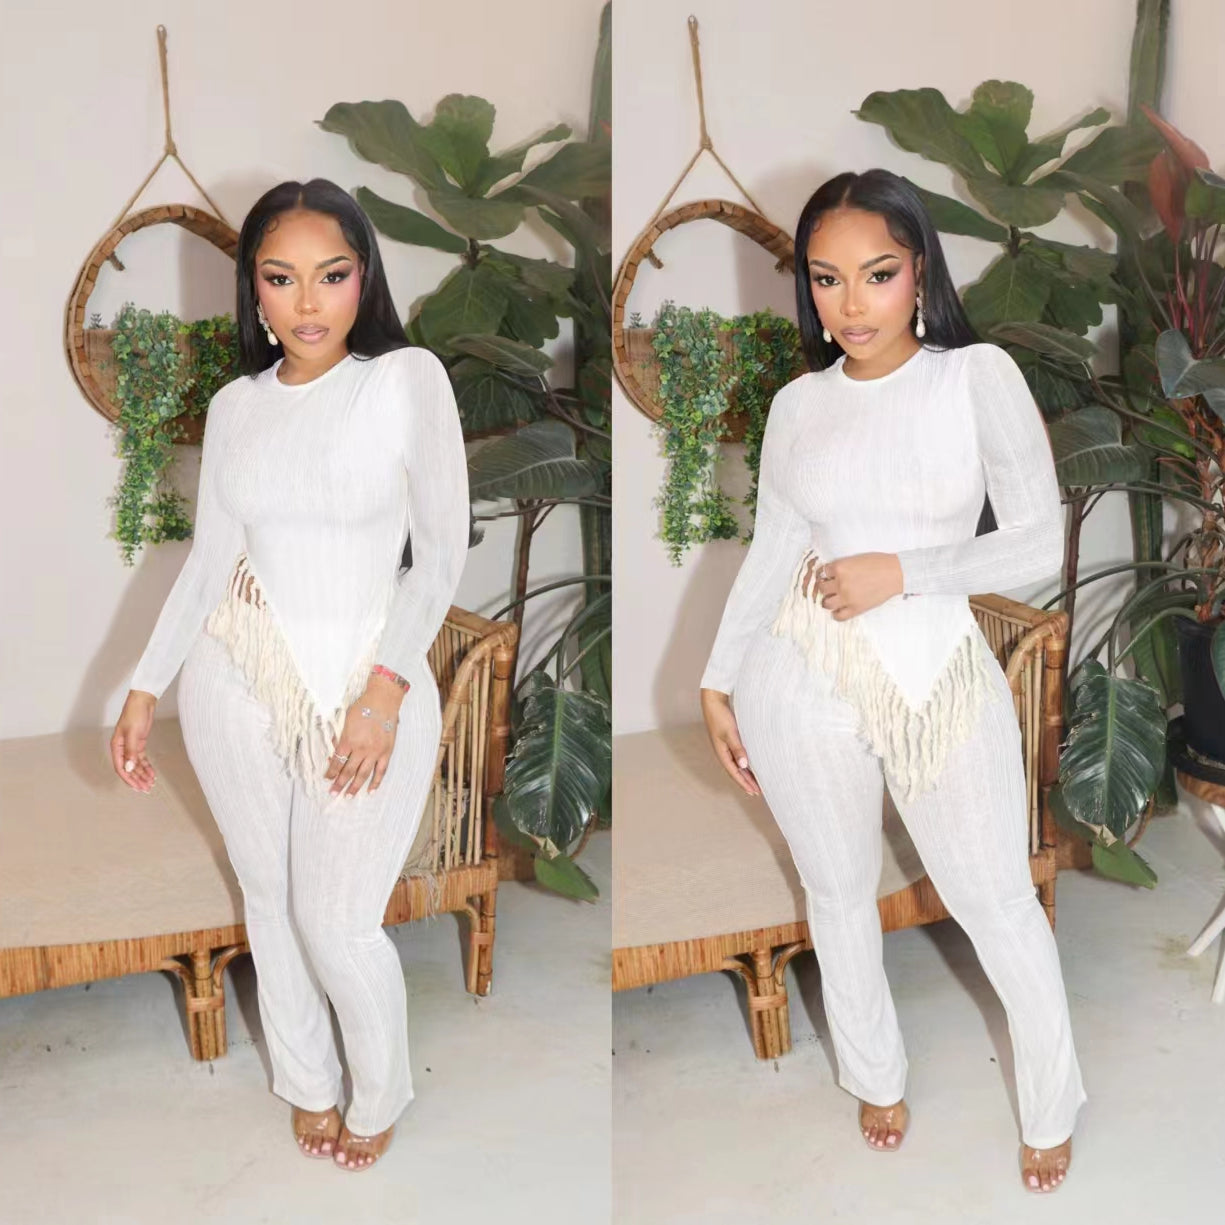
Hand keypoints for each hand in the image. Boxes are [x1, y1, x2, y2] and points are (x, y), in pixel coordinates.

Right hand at [110, 690, 157, 792]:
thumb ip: (131, 752)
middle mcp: (122, 748)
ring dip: (143, 774)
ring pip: (136, 765)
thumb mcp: (133, 734)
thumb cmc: (135, 714)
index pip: (121, 768)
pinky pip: (142, 759)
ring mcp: (131, 746)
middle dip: (137, 779)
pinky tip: (152, 773)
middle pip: (129, 768)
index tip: (137, 787)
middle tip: (146, 789)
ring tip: (151, 783)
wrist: (143, 701)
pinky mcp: (139, 744)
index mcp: (116, 747)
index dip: (129, 779)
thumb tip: (129, 768)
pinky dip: (147, 766)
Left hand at [323, 675, 405, 797]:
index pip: (337, 761)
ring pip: (363, 774)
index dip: (331, 771)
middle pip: (348, 771)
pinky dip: (376, 782)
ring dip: (355, 787)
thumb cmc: (362, 707)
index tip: (327, 778)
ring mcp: (375, 752)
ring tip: (348, 797)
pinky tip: (370, 791)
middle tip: (333, 794)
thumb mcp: (344, 720)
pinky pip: (381, 771)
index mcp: (349, 740)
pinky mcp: (387, 752)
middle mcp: (362, 748)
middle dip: (339, 783)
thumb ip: (338, 737)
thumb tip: (331, 752)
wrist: (383, 700)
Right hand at [700, 688, 761, 796]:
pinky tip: (750, 764)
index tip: (754, 792)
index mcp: (722, 753)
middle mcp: (723, 752)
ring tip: (755, 782)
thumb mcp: (730, 733)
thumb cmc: (720, 716)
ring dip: (746, 774)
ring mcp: (725, 746)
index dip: (744, 783)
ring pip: (737, 764)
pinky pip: (738, 756)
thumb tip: (743, 765)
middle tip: (757, 792)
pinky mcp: (729, 740)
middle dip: (746, 782)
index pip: (734, 773)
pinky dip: (744, 763)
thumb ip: (737, 749)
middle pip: (736, 771)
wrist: (714, 702)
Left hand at [806, 552, 902, 619]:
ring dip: (828, 600)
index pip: (824, 571)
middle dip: (825, 586)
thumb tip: (832, 574)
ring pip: (826, 603)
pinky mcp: (855, 608)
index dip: (828, 573)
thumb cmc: (879, 563)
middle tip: (831, 586)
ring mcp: (847, 597)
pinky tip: (840, 609)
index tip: (832, 575)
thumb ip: (842, 567)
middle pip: (822, 588)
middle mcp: (840, 583)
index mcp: (840, 567)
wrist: (895, 574)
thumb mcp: (855, 559)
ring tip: (834, 598)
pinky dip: (836, 613)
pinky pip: (838, 616)